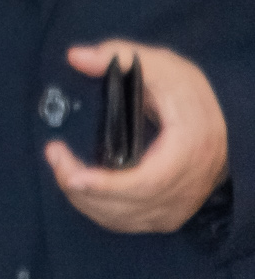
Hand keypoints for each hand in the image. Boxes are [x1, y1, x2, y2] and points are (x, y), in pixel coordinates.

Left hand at [44, 42, 229, 233]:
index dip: (106, 185)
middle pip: (126, 204)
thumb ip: (120, 56)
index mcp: (187, 152)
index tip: (72, 173)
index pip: (146, 182)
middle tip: (54, 154)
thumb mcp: (163, 65)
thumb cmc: (190, 96)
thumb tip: (76, 57)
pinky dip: (96, 209)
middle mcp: (185, 188)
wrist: (223, 127)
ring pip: (121, 218)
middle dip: (80, 186)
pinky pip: (125, 222)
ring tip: (60, 166)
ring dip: (82, 199)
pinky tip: (78, 186)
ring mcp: (176, 206)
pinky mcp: (167, 214)